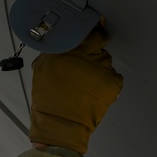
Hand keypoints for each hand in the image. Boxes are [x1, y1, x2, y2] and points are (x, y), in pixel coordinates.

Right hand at [29, 25, 122, 152]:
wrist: (60, 125)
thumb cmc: (48, 99)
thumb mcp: (42, 69)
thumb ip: (55, 51)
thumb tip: (63, 41)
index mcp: (70, 50)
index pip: (89, 31)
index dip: (90, 32)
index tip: (89, 34)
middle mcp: (88, 56)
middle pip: (99, 45)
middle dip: (93, 52)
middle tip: (85, 64)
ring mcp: (103, 69)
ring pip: (106, 60)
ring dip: (99, 68)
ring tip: (86, 82)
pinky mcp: (113, 83)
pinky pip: (115, 76)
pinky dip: (107, 81)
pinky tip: (94, 90)